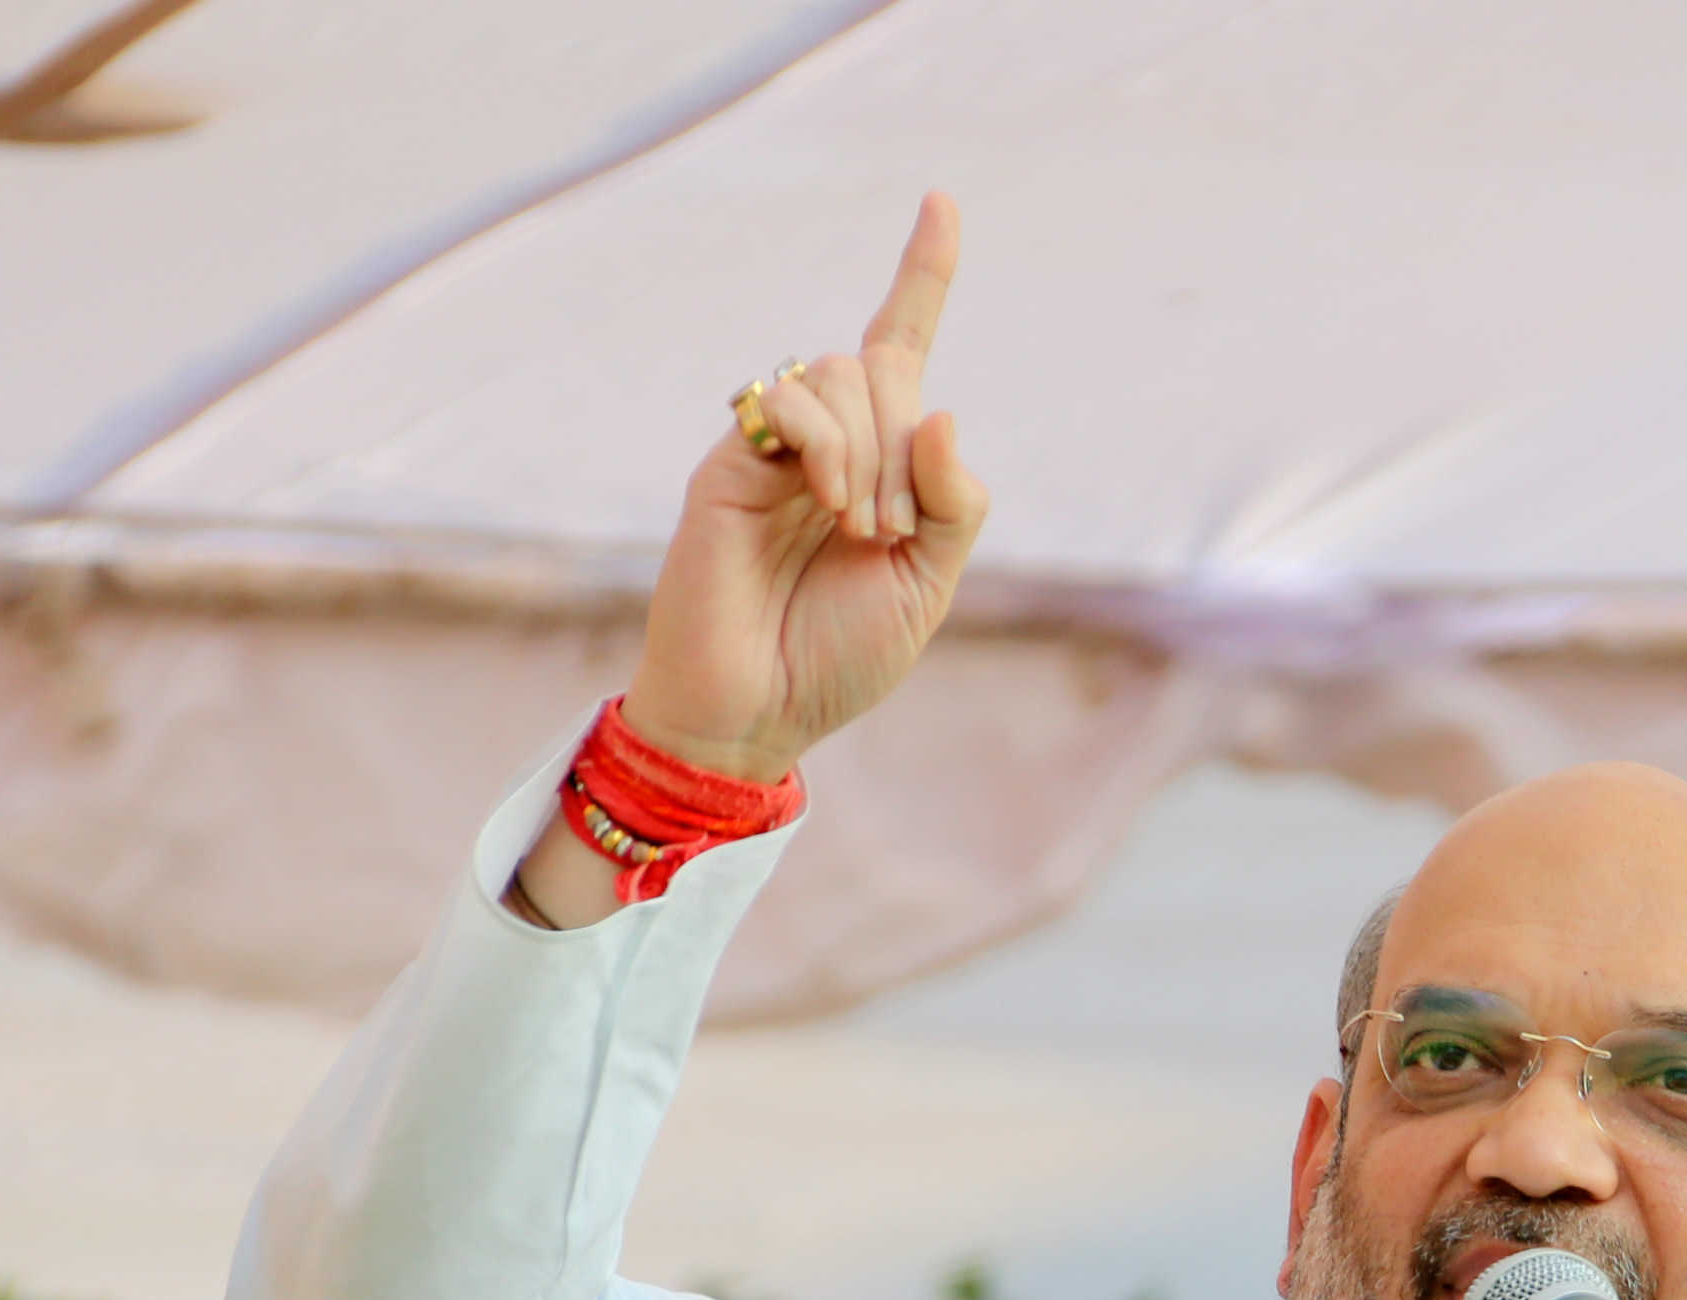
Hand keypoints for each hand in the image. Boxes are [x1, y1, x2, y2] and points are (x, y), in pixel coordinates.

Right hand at [618, 193, 986, 785]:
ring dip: (875, 454)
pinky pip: (792, 400)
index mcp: (881, 462)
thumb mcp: (930, 584)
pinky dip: (831, 447)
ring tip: (858, 531)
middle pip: (885, 367)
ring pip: (843, 374)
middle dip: (910, 449)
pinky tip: (829, 505)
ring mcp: (775, 446)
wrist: (758, 710)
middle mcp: (826, 439)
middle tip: (889, 533)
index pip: (900, 346)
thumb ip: (955, 503)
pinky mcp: (731, 458)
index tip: (942, 201)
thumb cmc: (840, 653)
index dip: (922, 274)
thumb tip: (943, 412)